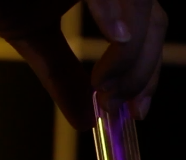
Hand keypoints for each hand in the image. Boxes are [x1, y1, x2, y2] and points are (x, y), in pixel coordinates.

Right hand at [0, 0, 166, 129]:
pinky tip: (116, 35)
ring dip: (130, 52)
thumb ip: (62, 74)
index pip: (149, 28)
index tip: (136, 114)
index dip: (148, 74)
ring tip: (103, 86)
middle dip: (140, 71)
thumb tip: (85, 121)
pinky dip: (112, 8)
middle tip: (112, 105)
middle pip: (153, 19)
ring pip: (139, 3)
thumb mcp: (32, 33)